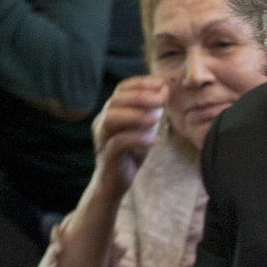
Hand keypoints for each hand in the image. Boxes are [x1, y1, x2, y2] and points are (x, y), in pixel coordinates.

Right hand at [91, 76, 168, 194]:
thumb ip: (151, 110)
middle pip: (116, 100)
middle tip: (162, 99)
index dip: (141, 83)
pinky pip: (118, 142)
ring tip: (156, 119)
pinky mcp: (107, 155)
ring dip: (136, 115)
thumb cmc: (129, 153)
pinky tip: (153, 140)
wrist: (114, 183)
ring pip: (111, 117)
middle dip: (141, 96)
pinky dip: (137, 138)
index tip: (162, 84)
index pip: (122, 88)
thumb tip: (165, 92)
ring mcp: (102, 138)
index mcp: (110, 111)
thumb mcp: (143, 128)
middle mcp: (102, 121)